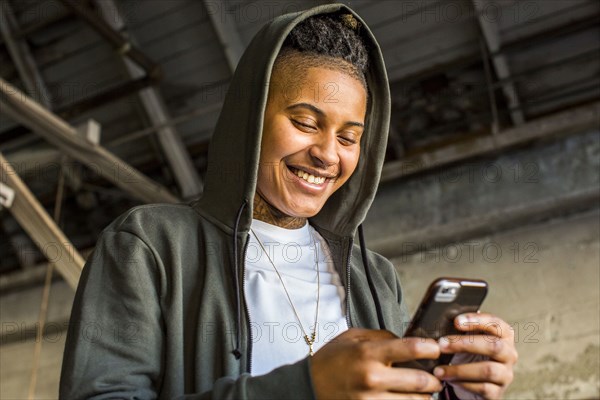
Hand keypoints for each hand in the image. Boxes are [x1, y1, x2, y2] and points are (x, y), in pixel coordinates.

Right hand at [310, 328, 442, 398]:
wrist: (309, 385)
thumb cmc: (331, 359)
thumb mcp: (352, 337)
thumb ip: (381, 337)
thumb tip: (406, 340)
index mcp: (368, 353)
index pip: (410, 349)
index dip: (430, 348)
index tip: (436, 348)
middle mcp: (372, 377)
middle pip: (419, 381)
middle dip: (434, 379)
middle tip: (436, 375)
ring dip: (425, 397)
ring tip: (425, 390)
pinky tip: (408, 398)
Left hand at [433, 313, 517, 398]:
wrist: (471, 381)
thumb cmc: (468, 354)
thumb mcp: (466, 338)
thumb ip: (461, 328)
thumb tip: (442, 318)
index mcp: (503, 336)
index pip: (496, 324)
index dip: (478, 321)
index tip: (456, 321)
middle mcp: (509, 354)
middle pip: (494, 346)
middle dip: (465, 344)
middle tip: (441, 344)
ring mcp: (505, 374)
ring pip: (488, 370)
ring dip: (460, 369)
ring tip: (439, 370)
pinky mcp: (498, 392)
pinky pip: (483, 388)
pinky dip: (463, 384)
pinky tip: (449, 380)